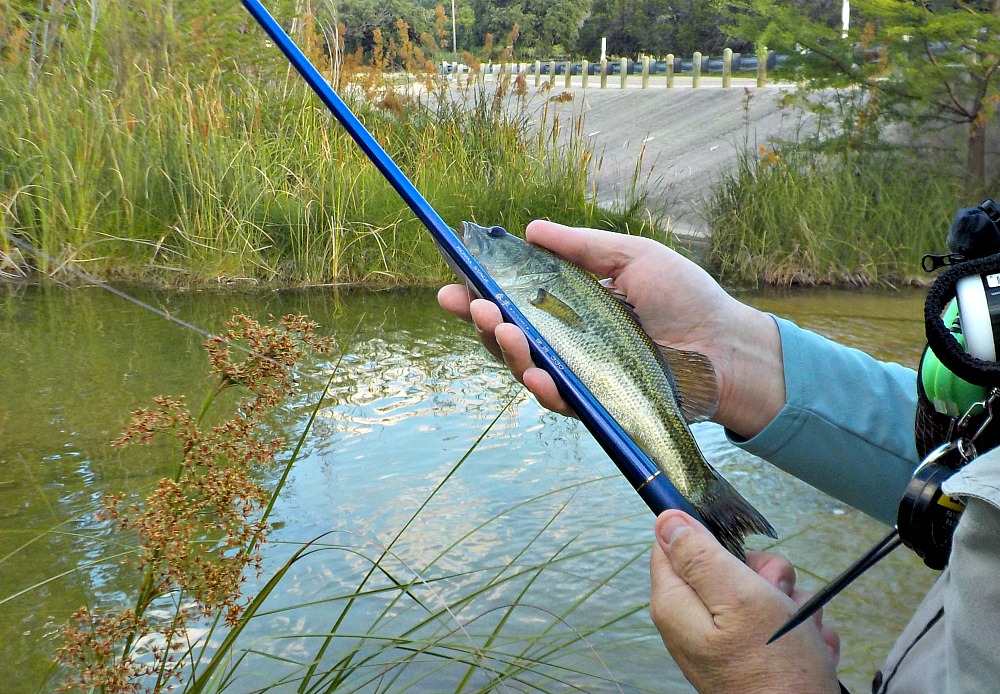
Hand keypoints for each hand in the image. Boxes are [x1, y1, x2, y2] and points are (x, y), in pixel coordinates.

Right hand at [437, 220, 784, 437]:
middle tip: (465, 303)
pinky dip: (541, 385)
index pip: (513, 299)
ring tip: (495, 324)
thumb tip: (529, 228)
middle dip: (478, 320)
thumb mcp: (631, 256)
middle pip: (507, 335)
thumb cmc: (685, 297)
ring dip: (502, 349)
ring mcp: (578, 373)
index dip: (479, 292)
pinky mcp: (596, 402)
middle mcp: (566, 341)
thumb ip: (581, 247)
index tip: (453, 279)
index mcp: (570, 305)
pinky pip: (559, 398)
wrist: (726, 344)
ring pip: (524, 367)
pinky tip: (532, 370)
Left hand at [649, 510, 840, 693]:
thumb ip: (700, 555)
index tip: (740, 546)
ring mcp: (725, 639)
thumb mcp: (738, 597)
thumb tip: (666, 518)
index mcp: (676, 603)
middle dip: (763, 574)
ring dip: (790, 605)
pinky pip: (780, 625)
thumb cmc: (774, 672)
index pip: (674, 542)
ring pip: (761, 593)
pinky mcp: (753, 655)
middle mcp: (695, 620)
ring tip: (800, 631)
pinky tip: (809, 647)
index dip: (709, 534)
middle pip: (726, 566)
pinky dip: (800, 632)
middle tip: (776, 595)